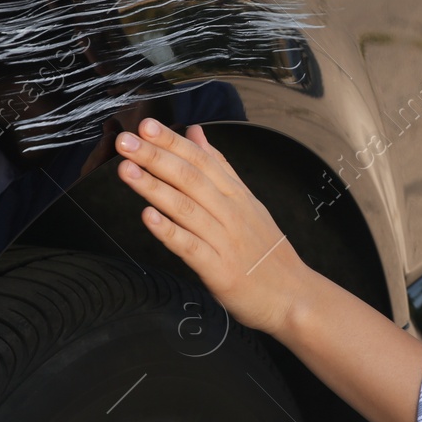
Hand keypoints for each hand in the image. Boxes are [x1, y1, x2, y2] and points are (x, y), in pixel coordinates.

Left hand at [115, 119, 308, 336]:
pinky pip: (190, 247)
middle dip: (156, 157)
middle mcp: (230, 212)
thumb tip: (196, 134)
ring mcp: (225, 240)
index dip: (173, 142)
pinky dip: (169, 231)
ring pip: (186, 208)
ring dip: (155, 187)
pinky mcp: (219, 270)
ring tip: (127, 169)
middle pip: (190, 178)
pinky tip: (148, 217)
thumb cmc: (267, 252)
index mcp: (236, 195)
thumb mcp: (248, 202)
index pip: (201, 160)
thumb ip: (220, 167)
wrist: (294, 296)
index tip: (147, 125)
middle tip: (127, 140)